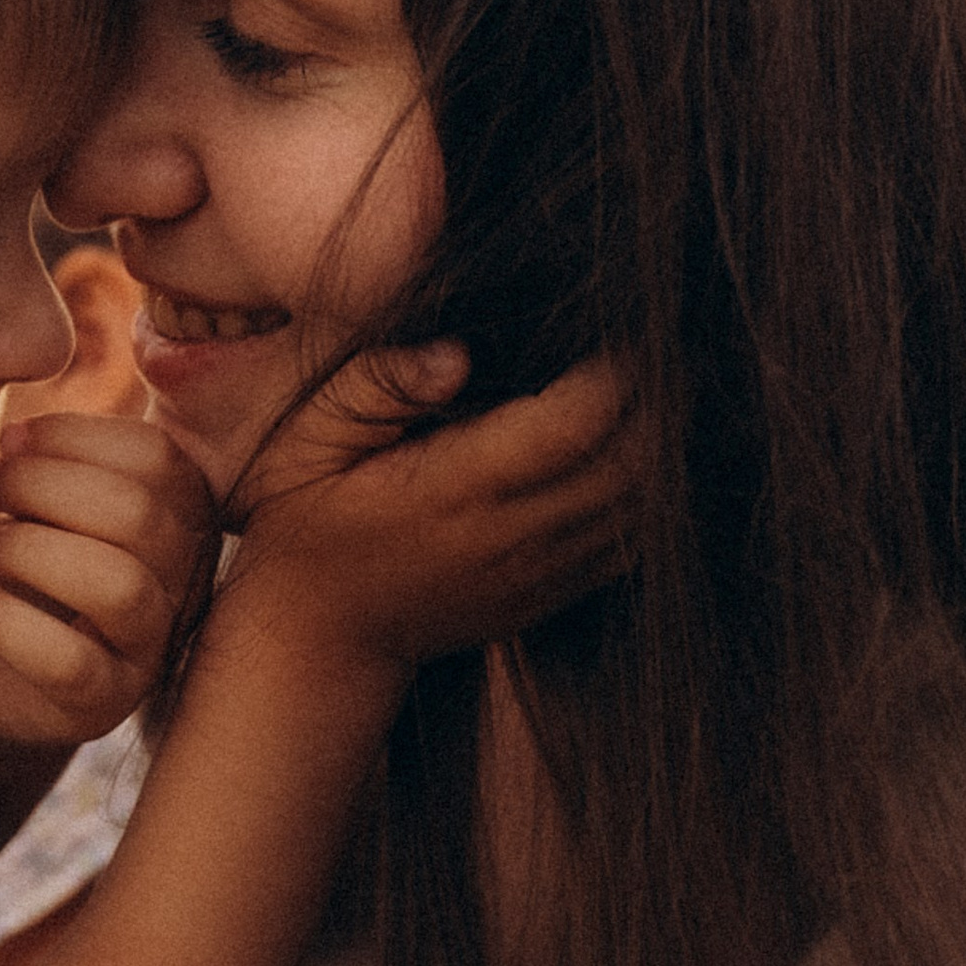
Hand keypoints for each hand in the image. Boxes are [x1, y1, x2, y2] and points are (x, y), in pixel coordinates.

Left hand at [0, 409, 218, 751]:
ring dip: (30, 551)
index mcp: (184, 514)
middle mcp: (185, 580)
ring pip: (117, 586)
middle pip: (137, 514)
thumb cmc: (31, 561)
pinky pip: (71, 664)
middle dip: (43, 486)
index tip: (11, 441)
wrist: (1, 669)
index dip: (75, 438)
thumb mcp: (57, 496)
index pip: (158, 459)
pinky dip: (11, 624)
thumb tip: (23, 394)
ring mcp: (150, 648)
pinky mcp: (103, 704)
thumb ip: (68, 449)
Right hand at [227, 354, 637, 671]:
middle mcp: (514, 536)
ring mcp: (540, 574)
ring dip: (660, 443)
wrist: (319, 644)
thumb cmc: (305, 528)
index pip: (578, 422)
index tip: (613, 321)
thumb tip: (460, 352)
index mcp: (457, 489)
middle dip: (658, 397)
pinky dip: (647, 492)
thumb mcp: (306, 443)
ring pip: (647, 504)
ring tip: (644, 389)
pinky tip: (624, 449)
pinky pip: (632, 541)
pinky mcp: (552, 596)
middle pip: (636, 462)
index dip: (616, 367)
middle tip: (645, 345)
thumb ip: (378, 385)